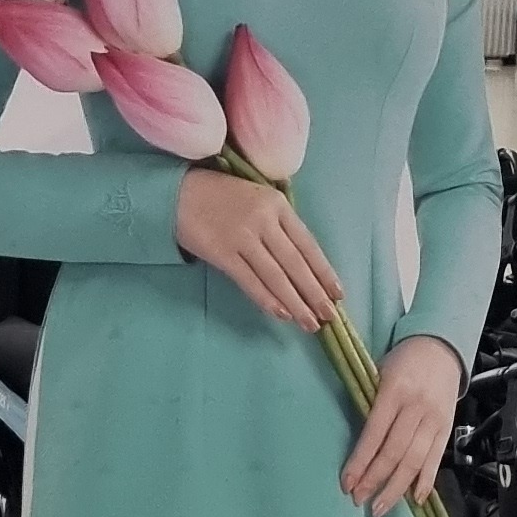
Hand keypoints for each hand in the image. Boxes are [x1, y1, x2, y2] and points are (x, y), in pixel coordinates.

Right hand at [175, 163, 344, 327]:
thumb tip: (303, 263)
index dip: (324, 272)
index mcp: (277, 205)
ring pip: (276, 277)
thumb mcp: (258, 199)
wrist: (178, 193)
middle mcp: (264, 220)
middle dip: (315, 293)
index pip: (308, 245)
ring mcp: (243, 237)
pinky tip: (281, 314)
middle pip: (295, 264)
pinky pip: (250, 281)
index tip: (337, 294)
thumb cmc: (222, 197)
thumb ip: (279, 224)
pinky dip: (267, 299)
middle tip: (329, 317)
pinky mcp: (222, 253)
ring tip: (309, 323)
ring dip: (295, 303)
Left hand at [342, 333, 459, 516]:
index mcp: (395, 391)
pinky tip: (414, 498)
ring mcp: (435, 419)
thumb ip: (371, 405)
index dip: (360, 462)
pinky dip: (425, 481)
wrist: (441, 346)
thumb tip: (359, 446)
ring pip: (414, 460)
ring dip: (396, 488)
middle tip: (359, 500)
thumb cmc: (404, 360)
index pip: (374, 434)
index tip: (347, 483)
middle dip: (375, 480)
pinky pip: (435, 458)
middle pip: (394, 452)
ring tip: (380, 507)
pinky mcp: (447, 427)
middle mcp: (417, 407)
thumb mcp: (380, 372)